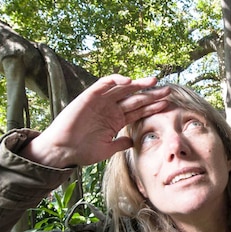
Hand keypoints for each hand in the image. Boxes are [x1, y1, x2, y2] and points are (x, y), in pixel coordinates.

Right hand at [21, 75, 171, 166]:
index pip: (139, 111)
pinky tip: (129, 82)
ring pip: (122, 88)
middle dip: (151, 94)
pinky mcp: (89, 96)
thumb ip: (121, 144)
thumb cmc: (82, 151)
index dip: (153, 107)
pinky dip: (116, 80)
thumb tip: (133, 142)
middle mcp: (110, 109)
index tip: (168, 105)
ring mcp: (101, 101)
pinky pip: (104, 83)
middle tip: (167, 90)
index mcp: (116, 120)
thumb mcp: (108, 149)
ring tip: (153, 81)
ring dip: (137, 84)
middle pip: (135, 98)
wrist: (62, 151)